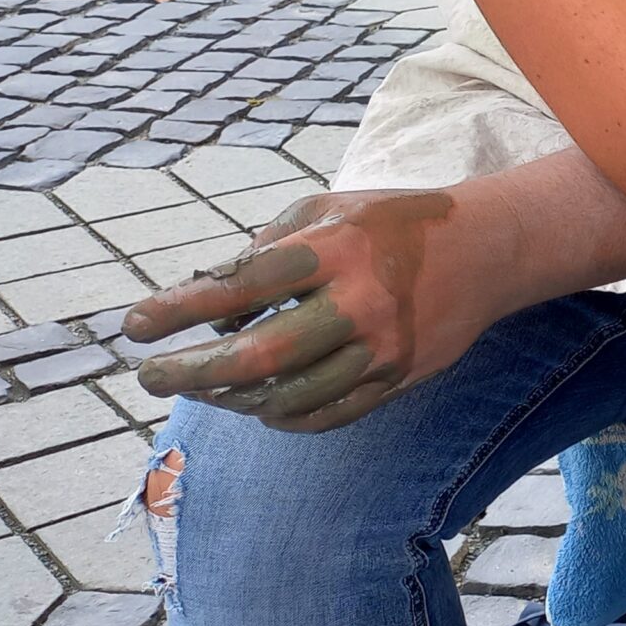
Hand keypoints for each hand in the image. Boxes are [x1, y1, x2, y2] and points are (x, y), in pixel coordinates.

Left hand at [121, 188, 506, 431]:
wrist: (491, 250)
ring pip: (289, 397)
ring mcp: (384, 346)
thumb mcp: (332, 208)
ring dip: (232, 398)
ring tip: (204, 388)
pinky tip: (258, 405)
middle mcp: (362, 301)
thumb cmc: (398, 222)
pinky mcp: (400, 376)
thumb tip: (211, 296)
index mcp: (338, 248)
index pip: (242, 285)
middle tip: (152, 375)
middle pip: (260, 356)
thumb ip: (270, 244)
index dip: (179, 309)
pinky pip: (328, 415)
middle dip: (193, 371)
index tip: (135, 325)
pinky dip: (283, 417)